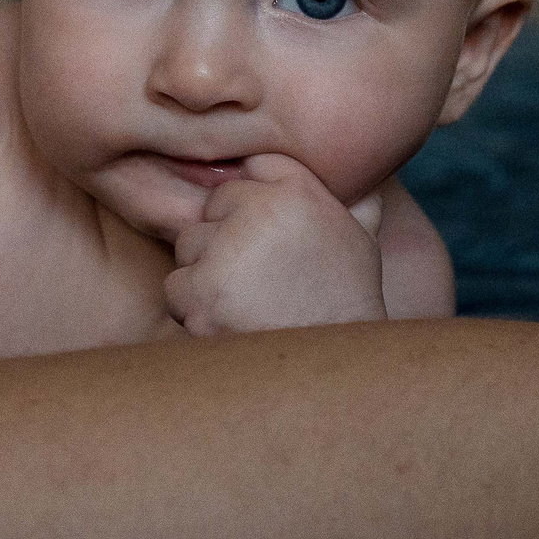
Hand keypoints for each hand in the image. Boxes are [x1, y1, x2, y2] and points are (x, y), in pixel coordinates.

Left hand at [165, 154, 387, 335]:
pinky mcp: (203, 291)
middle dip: (226, 237)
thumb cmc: (345, 305)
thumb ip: (356, 202)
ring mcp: (229, 250)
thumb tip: (362, 178)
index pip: (253, 167)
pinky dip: (192, 308)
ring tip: (246, 301)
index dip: (255, 203)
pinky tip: (228, 321)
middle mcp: (262, 212)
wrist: (331, 370)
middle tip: (257, 276)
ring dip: (206, 272)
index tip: (268, 235)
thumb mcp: (362, 243)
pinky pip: (175, 286)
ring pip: (189, 244)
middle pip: (214, 206)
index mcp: (300, 191)